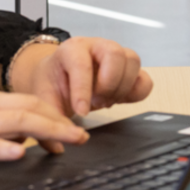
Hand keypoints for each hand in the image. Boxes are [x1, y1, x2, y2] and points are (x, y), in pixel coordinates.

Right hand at [0, 85, 88, 188]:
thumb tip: (20, 135)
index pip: (26, 100)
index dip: (53, 114)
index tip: (70, 129)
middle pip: (29, 107)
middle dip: (61, 122)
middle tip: (83, 136)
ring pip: (15, 122)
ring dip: (48, 132)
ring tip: (69, 143)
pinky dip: (4, 148)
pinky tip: (21, 153)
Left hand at [9, 35, 153, 118]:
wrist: (60, 76)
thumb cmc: (54, 82)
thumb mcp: (45, 98)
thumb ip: (51, 117)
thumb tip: (61, 142)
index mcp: (72, 49)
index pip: (82, 64)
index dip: (83, 90)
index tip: (81, 112)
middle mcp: (97, 47)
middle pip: (115, 54)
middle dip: (108, 84)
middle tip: (96, 102)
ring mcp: (117, 56)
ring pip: (133, 62)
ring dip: (121, 88)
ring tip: (105, 102)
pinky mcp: (129, 71)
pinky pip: (145, 79)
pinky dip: (136, 94)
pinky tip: (118, 101)